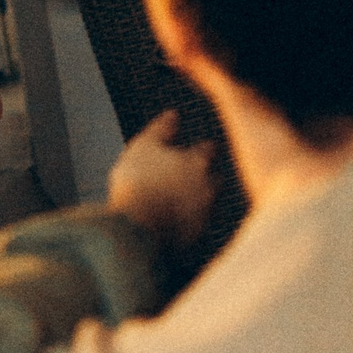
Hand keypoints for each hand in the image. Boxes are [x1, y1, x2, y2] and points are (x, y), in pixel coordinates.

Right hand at [108, 108, 214, 238]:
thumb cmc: (138, 182)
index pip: (208, 149)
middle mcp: (208, 188)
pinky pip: (195, 227)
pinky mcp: (195, 238)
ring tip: (180, 200)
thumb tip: (173, 114)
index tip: (199, 145)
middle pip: (214, 178)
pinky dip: (187, 222)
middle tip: (192, 174)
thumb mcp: (144, 146)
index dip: (202, 147)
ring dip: (197, 200)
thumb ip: (162, 129)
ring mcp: (204, 215)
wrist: (138, 229)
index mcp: (197, 162)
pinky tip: (173, 222)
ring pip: (207, 204)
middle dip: (206, 176)